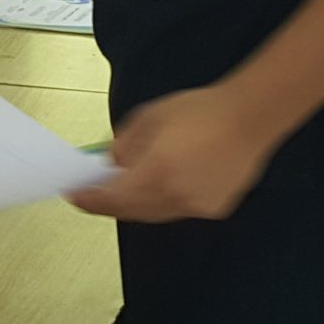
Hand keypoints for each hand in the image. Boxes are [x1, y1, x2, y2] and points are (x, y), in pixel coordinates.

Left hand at [69, 85, 279, 223]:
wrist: (249, 117)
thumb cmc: (199, 110)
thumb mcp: (149, 118)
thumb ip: (125, 145)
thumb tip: (112, 165)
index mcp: (156, 173)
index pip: (111, 197)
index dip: (89, 199)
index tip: (74, 196)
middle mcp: (175, 197)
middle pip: (131, 210)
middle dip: (111, 201)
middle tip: (95, 191)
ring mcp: (196, 207)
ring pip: (155, 213)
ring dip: (137, 203)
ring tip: (128, 185)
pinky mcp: (214, 209)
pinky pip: (178, 210)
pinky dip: (164, 200)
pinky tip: (165, 182)